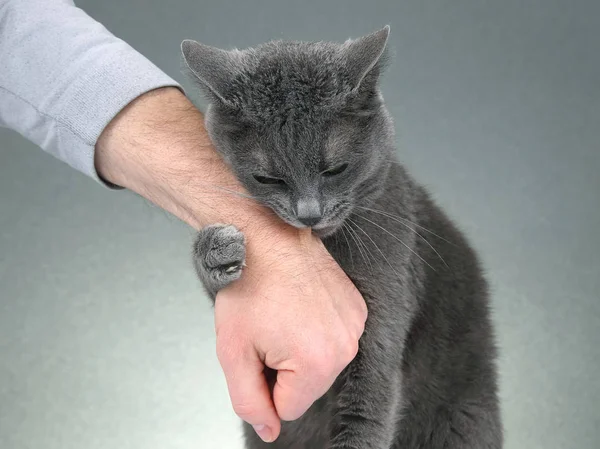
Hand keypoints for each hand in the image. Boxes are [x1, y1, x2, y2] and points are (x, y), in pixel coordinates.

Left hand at [215, 227, 365, 441]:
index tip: (258, 351)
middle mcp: (346, 345)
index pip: (289, 408)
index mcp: (317, 362)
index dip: (264, 385)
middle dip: (284, 368)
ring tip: (283, 316)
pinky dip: (316, 330)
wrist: (265, 236)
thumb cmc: (248, 285)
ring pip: (322, 363)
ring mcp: (355, 324)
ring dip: (301, 349)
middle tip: (267, 331)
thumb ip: (250, 402)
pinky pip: (335, 337)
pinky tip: (300, 306)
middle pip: (308, 387)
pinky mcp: (357, 307)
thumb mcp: (233, 352)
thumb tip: (270, 430)